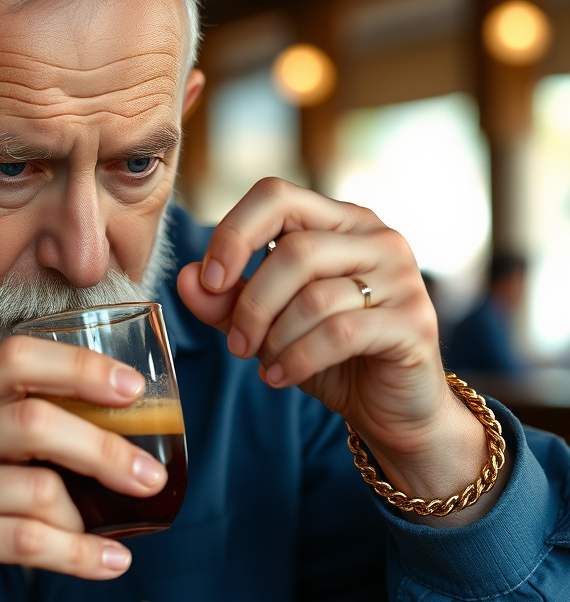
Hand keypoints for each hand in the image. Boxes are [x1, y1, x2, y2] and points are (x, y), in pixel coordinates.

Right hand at [0, 336, 169, 601]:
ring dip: (86, 517)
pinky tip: (110, 562)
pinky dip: (81, 555)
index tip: (133, 388)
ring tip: (103, 532)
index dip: (80, 367)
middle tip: (149, 476)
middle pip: (35, 421)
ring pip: (39, 490)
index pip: (17, 358)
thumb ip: (25, 420)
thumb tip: (125, 419)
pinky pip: (31, 544)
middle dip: (104, 448)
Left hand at [176, 178, 494, 518]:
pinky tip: (281, 376)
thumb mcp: (265, 324)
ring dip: (276, 338)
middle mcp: (377, 237)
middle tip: (237, 345)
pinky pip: (341, 332)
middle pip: (294, 250)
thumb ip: (225, 300)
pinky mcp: (415, 322)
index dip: (233, 233)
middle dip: (252, 304)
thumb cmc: (325, 353)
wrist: (388, 406)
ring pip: (316, 295)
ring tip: (265, 363)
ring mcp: (403, 277)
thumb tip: (186, 278)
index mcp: (339, 221)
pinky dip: (299, 358)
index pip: (276, 196)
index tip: (209, 280)